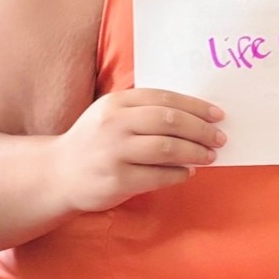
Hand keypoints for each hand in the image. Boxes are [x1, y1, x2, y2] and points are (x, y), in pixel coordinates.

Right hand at [54, 88, 225, 211]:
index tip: (217, 115)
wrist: (59, 174)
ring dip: (195, 151)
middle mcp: (115, 124)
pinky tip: (188, 172)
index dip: (196, 106)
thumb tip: (194, 114)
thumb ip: (144, 109)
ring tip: (209, 155)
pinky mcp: (117, 179)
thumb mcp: (111, 114)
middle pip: (170, 121)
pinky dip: (179, 173)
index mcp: (117, 102)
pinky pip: (158, 175)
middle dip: (201, 130)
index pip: (165, 98)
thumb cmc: (95, 141)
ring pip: (167, 148)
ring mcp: (114, 152)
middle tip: (219, 137)